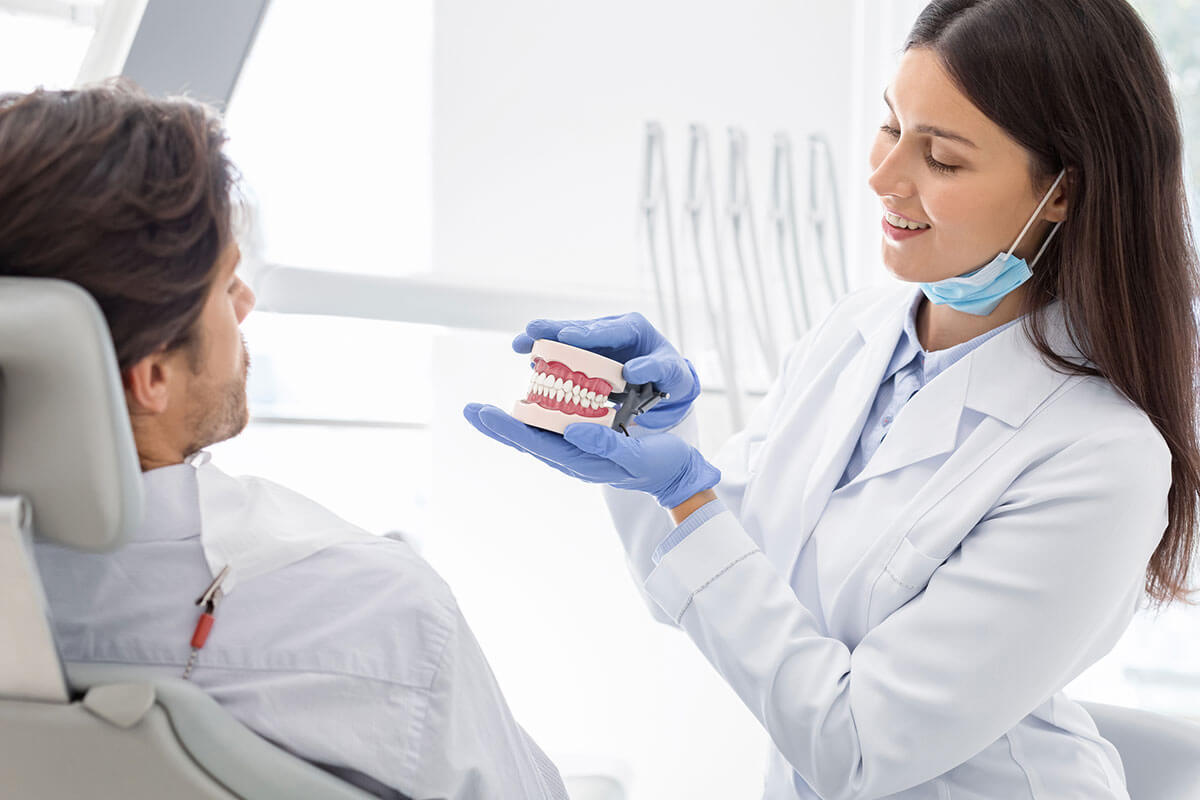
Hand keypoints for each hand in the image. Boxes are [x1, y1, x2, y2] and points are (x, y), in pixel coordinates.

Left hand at [462, 403, 719, 508]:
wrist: (676, 474)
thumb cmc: (660, 465)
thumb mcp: (637, 455)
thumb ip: (607, 446)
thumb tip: (573, 430)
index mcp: (581, 462)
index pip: (537, 444)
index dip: (508, 428)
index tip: (483, 413)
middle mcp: (573, 457)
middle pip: (528, 439)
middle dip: (498, 425)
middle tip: (470, 409)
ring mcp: (578, 451)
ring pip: (537, 434)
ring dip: (511, 421)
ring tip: (485, 409)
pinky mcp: (585, 443)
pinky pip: (553, 429)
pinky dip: (536, 415)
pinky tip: (527, 402)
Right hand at [513, 312, 698, 429]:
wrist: (667, 384)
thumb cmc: (671, 375)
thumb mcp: (671, 371)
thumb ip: (655, 368)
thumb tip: (632, 371)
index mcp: (632, 328)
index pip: (608, 329)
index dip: (586, 333)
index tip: (567, 336)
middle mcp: (610, 331)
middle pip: (579, 329)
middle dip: (554, 330)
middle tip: (531, 330)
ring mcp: (596, 344)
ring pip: (566, 340)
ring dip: (543, 341)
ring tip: (519, 343)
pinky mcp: (588, 357)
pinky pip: (566, 356)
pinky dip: (549, 358)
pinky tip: (530, 364)